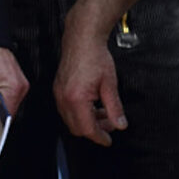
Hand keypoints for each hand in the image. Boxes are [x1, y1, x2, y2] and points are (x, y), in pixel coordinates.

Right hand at [53, 28, 126, 146]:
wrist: (82, 38)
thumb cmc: (94, 56)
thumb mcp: (110, 85)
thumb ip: (115, 108)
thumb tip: (120, 124)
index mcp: (76, 98)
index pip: (87, 128)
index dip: (99, 137)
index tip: (108, 140)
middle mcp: (63, 98)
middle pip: (76, 128)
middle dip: (93, 130)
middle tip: (109, 125)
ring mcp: (58, 92)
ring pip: (70, 119)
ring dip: (87, 120)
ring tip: (104, 113)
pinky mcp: (58, 87)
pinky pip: (67, 108)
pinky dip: (80, 111)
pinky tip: (93, 104)